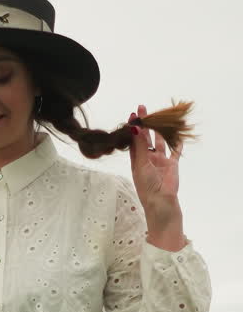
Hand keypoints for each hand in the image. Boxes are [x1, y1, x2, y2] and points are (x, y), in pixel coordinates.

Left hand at [129, 104, 182, 230]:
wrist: (162, 203)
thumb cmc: (147, 187)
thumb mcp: (140, 164)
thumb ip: (140, 146)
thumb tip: (134, 128)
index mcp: (136, 161)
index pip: (134, 141)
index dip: (133, 128)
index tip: (133, 114)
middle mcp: (147, 159)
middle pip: (146, 138)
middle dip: (145, 124)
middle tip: (143, 108)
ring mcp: (160, 162)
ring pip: (160, 142)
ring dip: (160, 130)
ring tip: (159, 116)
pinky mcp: (172, 165)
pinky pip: (175, 151)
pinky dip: (177, 142)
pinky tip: (178, 131)